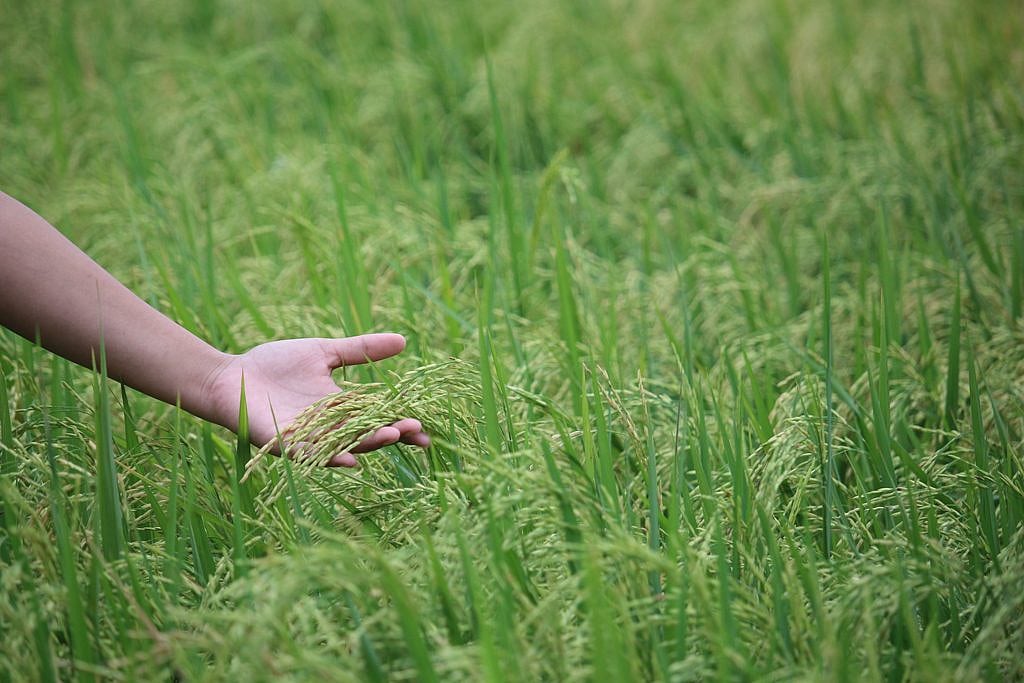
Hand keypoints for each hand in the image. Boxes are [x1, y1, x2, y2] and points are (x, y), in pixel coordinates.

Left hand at [204, 333, 429, 466]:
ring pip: (344, 446)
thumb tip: (403, 340)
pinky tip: (349, 460)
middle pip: (367, 434)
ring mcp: (308, 438)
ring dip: (369, 443)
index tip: (425, 428)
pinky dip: (329, 459)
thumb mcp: (324, 353)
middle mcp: (329, 428)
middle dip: (393, 433)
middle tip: (416, 431)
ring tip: (392, 434)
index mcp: (341, 408)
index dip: (401, 424)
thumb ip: (361, 350)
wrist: (230, 376)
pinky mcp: (284, 444)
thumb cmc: (274, 364)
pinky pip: (310, 455)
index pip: (378, 418)